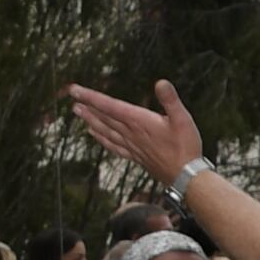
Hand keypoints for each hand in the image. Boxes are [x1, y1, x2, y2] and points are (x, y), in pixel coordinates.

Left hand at [68, 79, 205, 186]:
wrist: (186, 177)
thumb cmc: (186, 147)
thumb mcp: (183, 119)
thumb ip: (170, 100)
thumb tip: (161, 82)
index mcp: (139, 122)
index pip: (110, 106)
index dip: (91, 97)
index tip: (75, 90)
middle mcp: (131, 133)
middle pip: (104, 117)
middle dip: (87, 106)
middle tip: (72, 97)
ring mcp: (132, 146)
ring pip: (105, 130)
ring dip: (91, 120)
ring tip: (78, 112)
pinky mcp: (136, 156)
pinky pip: (113, 145)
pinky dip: (101, 138)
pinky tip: (95, 135)